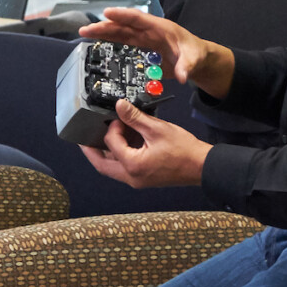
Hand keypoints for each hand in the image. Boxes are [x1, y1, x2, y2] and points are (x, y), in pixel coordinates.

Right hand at [77, 8, 222, 93]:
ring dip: (102, 35)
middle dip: (104, 27)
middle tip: (86, 30)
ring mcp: (142, 41)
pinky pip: (122, 46)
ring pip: (119, 35)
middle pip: (123, 27)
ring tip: (84, 35)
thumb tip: (182, 77)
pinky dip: (109, 46)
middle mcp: (148, 32)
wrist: (197, 60)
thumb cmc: (196, 54)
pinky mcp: (140, 50)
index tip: (106, 13)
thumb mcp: (194, 59)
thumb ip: (187, 66)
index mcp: (160, 28)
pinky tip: (96, 49)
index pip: (138, 19)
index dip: (122, 15)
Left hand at [79, 100, 211, 189]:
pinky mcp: (143, 179)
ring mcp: (137, 180)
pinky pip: (123, 169)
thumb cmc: (184, 150)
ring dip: (104, 155)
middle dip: (91, 151)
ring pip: (111, 169)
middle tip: (83, 139)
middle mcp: (131, 177)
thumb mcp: (157, 129)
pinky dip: (118, 158)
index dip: (113, 128)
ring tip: (99, 140)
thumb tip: (120, 106)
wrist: (202, 166)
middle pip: (102, 165)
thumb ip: (135, 118)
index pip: (111, 144)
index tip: (120, 117)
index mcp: (133, 165)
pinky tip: (120, 145)